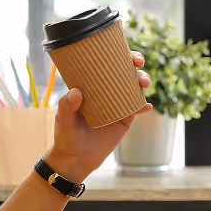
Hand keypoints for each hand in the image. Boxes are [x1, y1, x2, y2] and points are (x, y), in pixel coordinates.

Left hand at [46, 51, 152, 181]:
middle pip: (123, 71)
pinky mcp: (125, 119)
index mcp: (90, 85)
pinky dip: (144, 106)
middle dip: (134, 63)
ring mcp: (117, 104)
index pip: (103, 64)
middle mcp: (105, 91)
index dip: (115, 54)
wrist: (76, 160)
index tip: (123, 50)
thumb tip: (76, 92)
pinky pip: (137, 109)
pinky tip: (147, 107)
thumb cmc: (66, 136)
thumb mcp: (64, 120)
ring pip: (133, 87)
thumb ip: (67, 106)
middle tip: (138, 63)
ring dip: (142, 80)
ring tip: (143, 83)